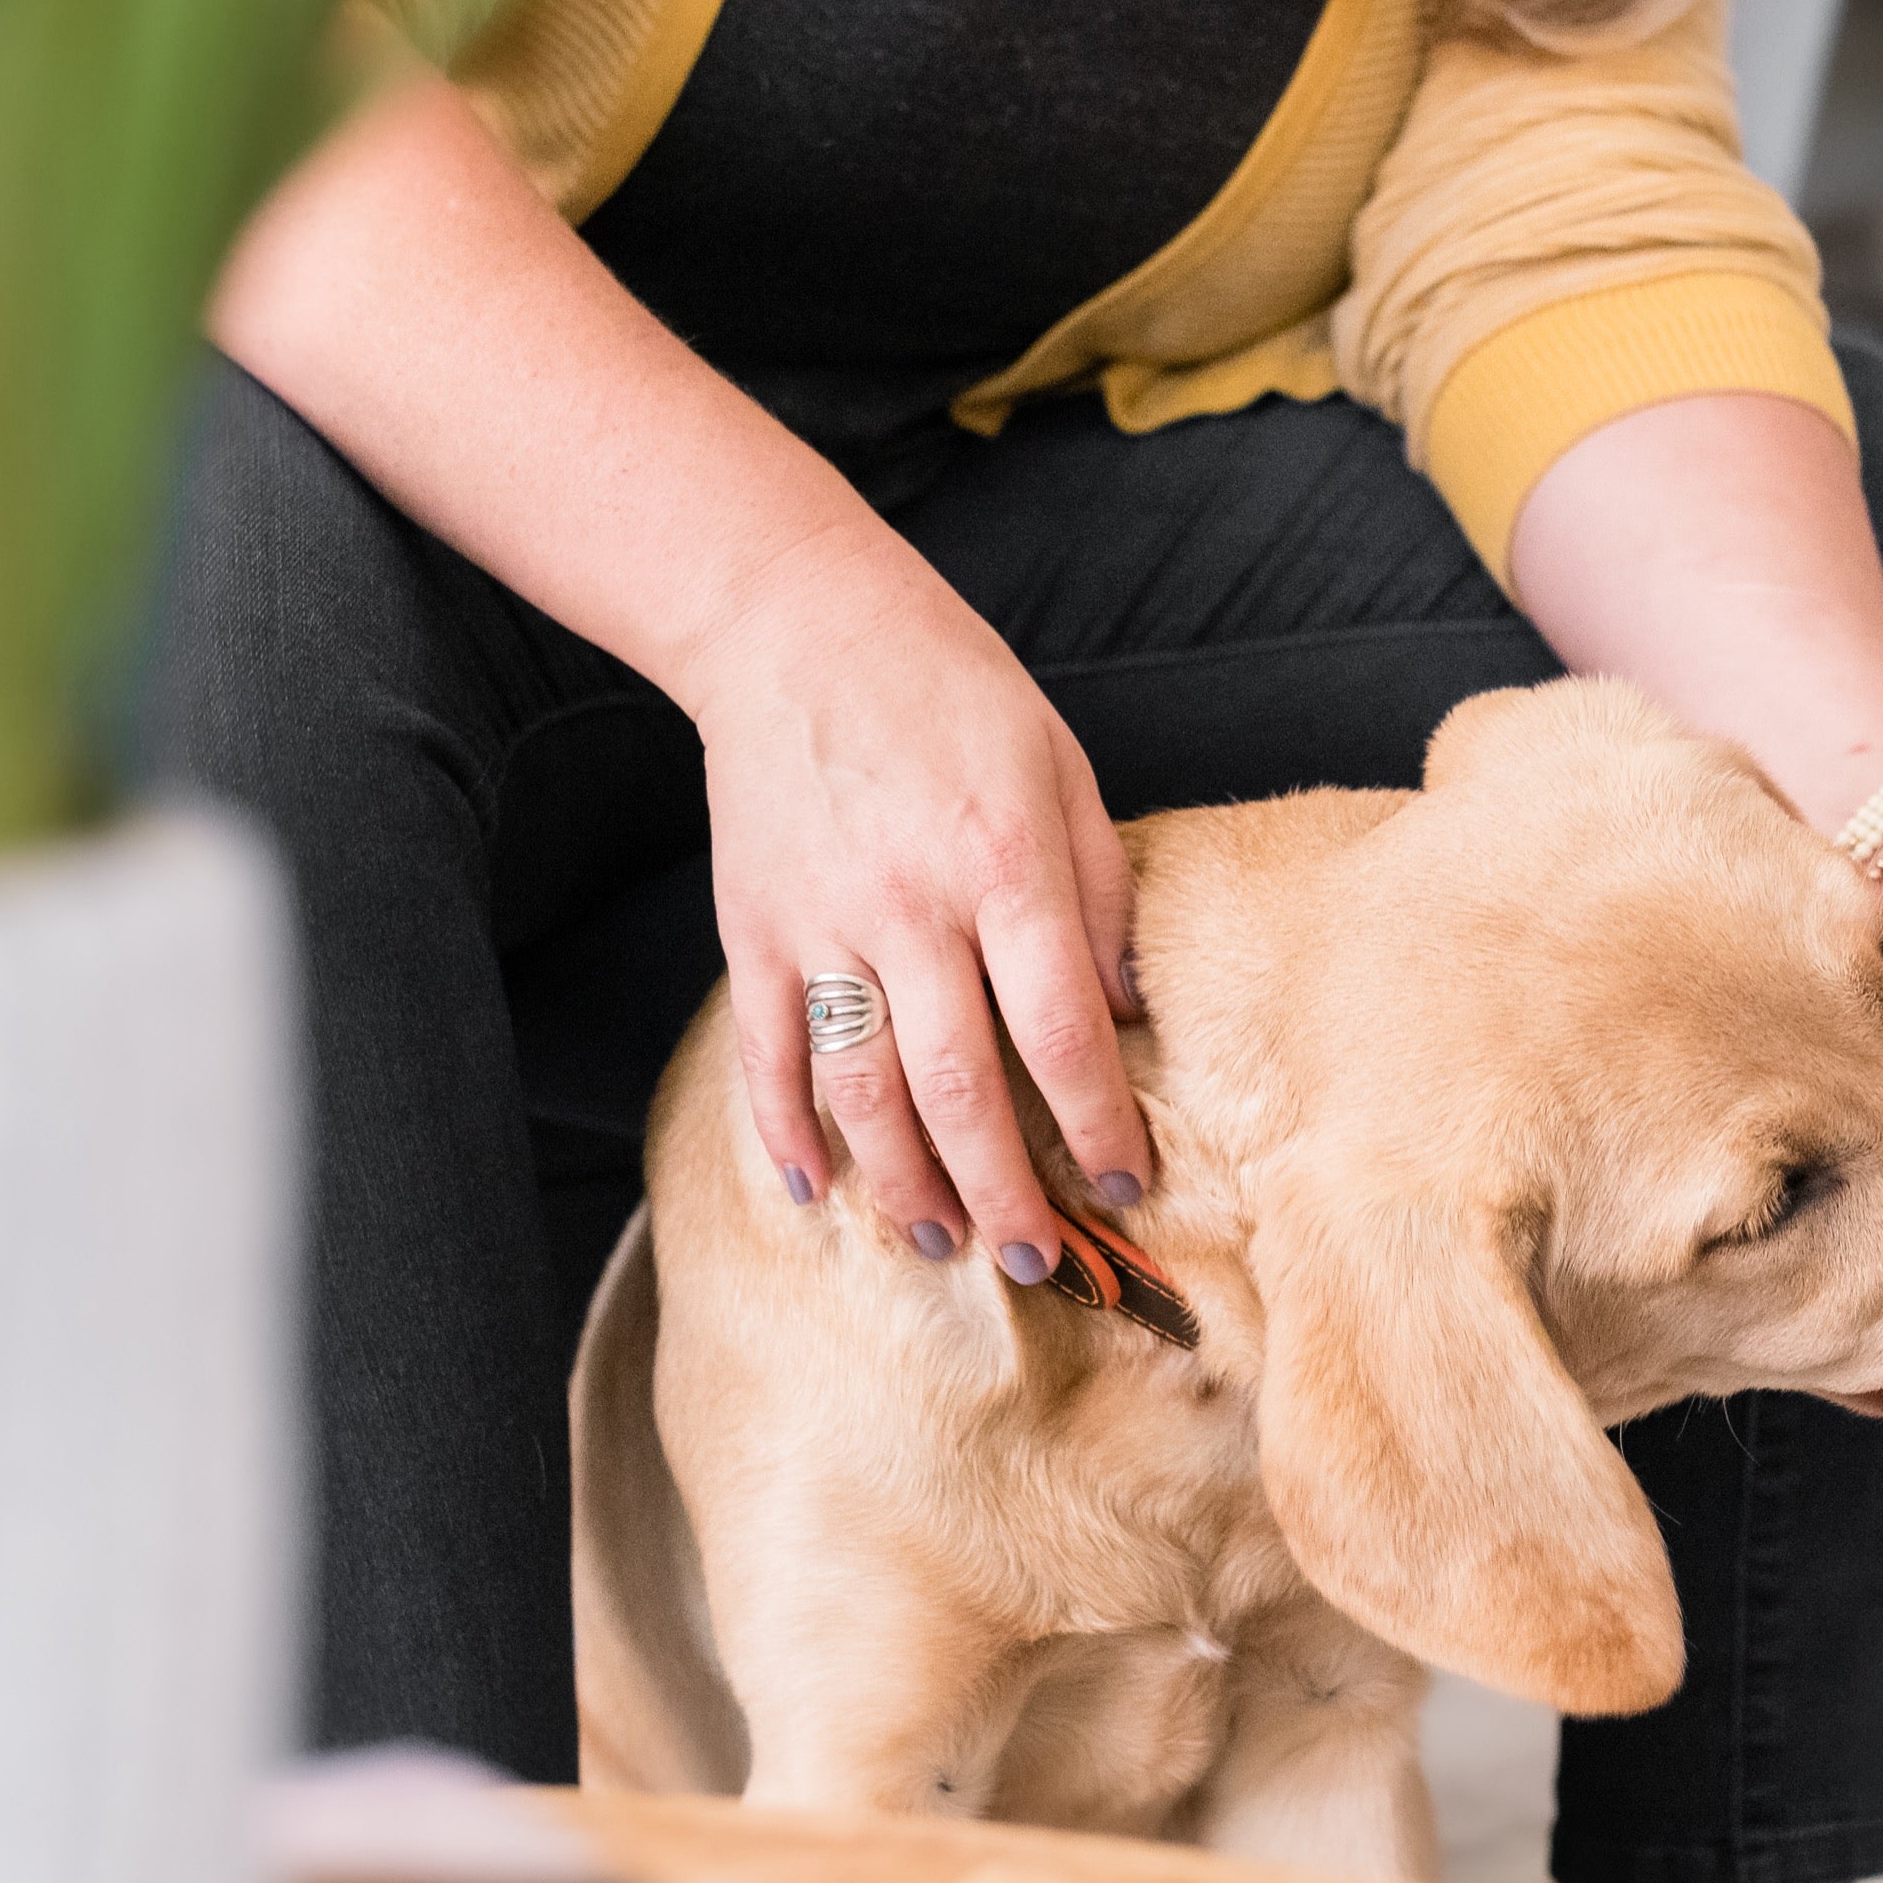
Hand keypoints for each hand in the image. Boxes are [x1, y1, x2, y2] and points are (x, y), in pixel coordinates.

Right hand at [682, 512, 1153, 1270]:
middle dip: (1006, 1190)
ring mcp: (823, 923)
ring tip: (940, 1242)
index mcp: (1005, 863)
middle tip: (1041, 1258)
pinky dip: (786, 1130)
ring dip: (904, 1182)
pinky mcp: (753, 928)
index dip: (1099, 1122)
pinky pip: (769, 1052)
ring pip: (864, 1090)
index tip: (1125, 1181)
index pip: (1064, 1031)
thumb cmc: (951, 691)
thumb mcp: (1061, 768)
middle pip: (963, 1088)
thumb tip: (1129, 1013)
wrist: (795, 623)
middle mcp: (912, 905)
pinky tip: (817, 1189)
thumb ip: (1098, 895)